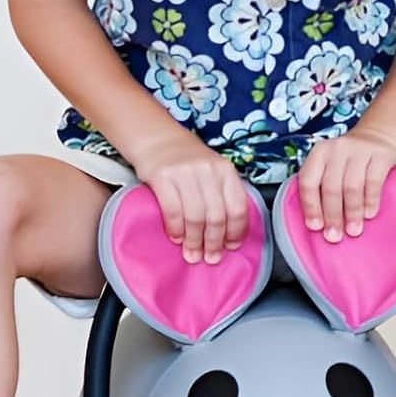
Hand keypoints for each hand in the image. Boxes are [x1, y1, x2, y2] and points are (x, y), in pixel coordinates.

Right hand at [131, 130, 252, 264]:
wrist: (157, 138)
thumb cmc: (188, 160)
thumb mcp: (213, 170)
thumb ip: (222, 194)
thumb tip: (228, 232)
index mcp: (226, 170)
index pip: (238, 207)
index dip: (236, 231)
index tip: (231, 247)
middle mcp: (208, 170)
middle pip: (217, 216)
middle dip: (214, 242)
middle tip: (210, 258)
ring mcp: (185, 173)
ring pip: (195, 216)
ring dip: (194, 241)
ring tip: (192, 254)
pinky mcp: (162, 177)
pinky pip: (173, 210)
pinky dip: (176, 229)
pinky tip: (176, 238)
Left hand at [296, 128, 395, 241]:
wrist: (380, 134)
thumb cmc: (351, 158)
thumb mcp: (331, 165)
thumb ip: (323, 186)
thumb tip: (320, 223)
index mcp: (319, 153)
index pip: (308, 181)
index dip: (311, 206)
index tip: (315, 226)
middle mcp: (337, 149)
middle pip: (331, 187)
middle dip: (332, 216)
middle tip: (335, 236)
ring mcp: (359, 150)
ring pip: (352, 186)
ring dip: (352, 212)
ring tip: (354, 229)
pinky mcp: (380, 154)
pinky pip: (373, 182)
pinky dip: (370, 201)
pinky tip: (369, 214)